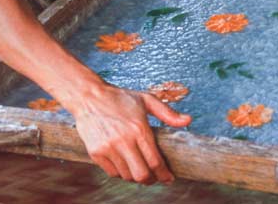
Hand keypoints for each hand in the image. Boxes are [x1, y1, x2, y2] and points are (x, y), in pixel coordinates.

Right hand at [63, 80, 191, 183]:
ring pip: (127, 176)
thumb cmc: (120, 98)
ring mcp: (108, 148)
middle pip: (142, 174)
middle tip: (155, 178)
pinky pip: (112, 173)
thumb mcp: (146, 100)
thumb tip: (188, 120)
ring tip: (140, 170)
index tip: (169, 178)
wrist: (89, 97)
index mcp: (139, 128)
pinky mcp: (96, 153)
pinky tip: (126, 165)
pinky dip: (121, 173)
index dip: (164, 174)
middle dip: (152, 180)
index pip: (155, 161)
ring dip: (136, 177)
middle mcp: (124, 140)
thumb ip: (168, 113)